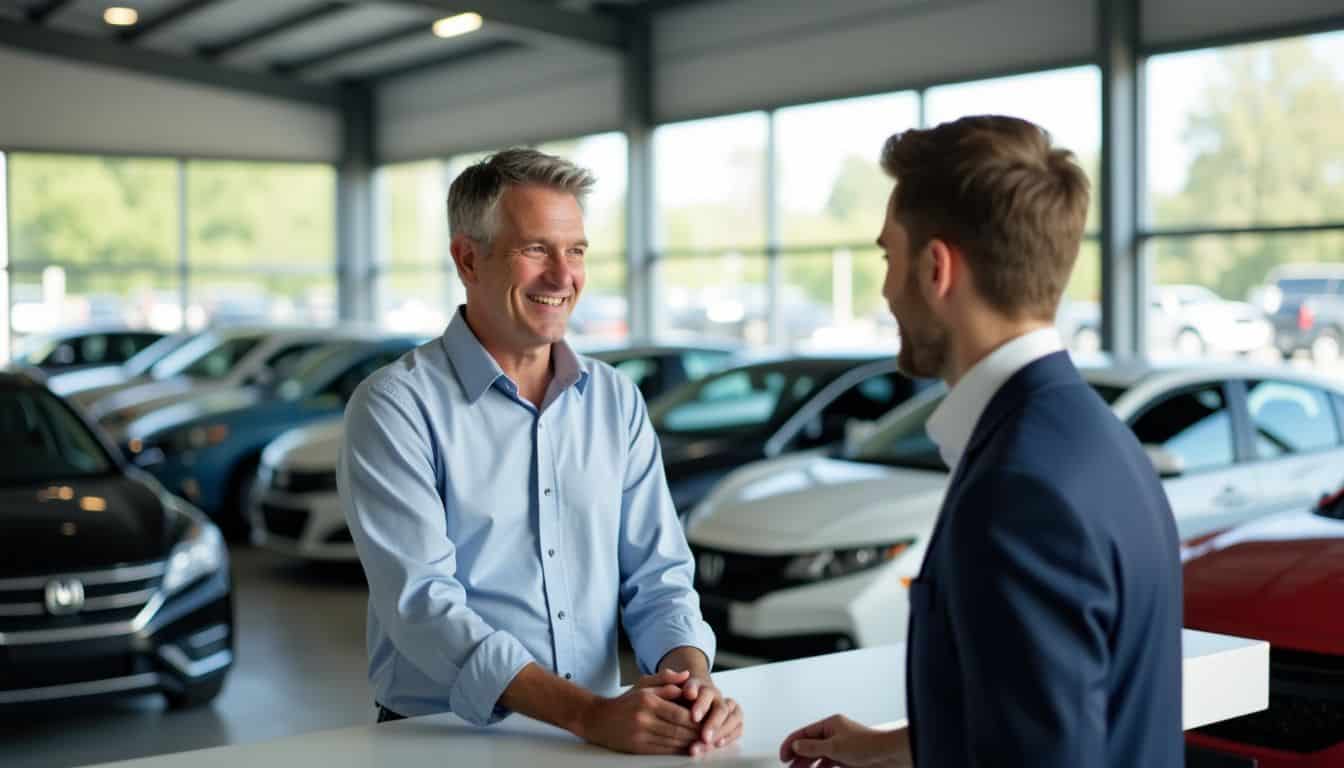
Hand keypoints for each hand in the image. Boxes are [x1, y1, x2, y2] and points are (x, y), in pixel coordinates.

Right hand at [577, 681, 701, 754]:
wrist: (598, 719)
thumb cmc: (626, 701)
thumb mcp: (644, 684)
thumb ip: (666, 679)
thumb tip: (687, 676)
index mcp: (648, 700)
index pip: (679, 713)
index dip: (697, 720)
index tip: (708, 720)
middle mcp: (644, 718)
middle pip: (678, 730)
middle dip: (697, 734)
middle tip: (710, 735)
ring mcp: (640, 734)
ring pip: (673, 742)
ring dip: (690, 744)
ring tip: (703, 743)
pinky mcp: (637, 748)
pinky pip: (663, 751)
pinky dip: (677, 751)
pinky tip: (687, 749)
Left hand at [678, 673, 742, 755]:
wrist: (688, 697)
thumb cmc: (678, 697)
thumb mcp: (672, 691)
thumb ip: (675, 690)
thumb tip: (686, 693)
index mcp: (701, 686)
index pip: (705, 693)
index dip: (700, 705)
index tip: (694, 718)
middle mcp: (716, 695)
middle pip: (720, 708)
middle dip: (713, 724)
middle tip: (704, 737)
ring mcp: (727, 706)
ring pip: (733, 716)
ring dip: (721, 731)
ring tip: (708, 743)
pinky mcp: (734, 718)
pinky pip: (738, 726)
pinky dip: (730, 735)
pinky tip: (718, 744)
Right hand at [778, 714, 910, 767]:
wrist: (889, 755)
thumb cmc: (867, 744)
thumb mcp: (834, 747)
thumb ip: (813, 747)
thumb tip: (796, 745)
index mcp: (830, 724)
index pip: (804, 733)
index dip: (791, 744)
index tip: (783, 756)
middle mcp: (834, 734)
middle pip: (809, 745)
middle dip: (797, 756)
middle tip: (788, 767)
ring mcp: (840, 747)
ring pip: (817, 756)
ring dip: (807, 764)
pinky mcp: (846, 759)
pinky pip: (827, 763)